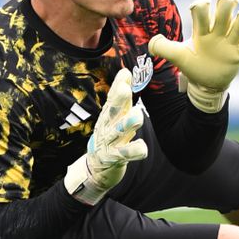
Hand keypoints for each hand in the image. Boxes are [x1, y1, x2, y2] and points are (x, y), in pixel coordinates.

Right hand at [64, 68, 148, 205]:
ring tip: (138, 115)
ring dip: (127, 123)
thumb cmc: (109, 136)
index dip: (118, 85)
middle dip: (119, 100)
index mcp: (108, 116)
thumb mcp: (114, 116)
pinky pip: (124, 154)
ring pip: (118, 132)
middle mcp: (107, 126)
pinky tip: (143, 148)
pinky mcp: (113, 158)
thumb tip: (125, 71)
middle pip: (112, 112)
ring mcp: (109, 142)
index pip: (112, 98)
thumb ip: (120, 97)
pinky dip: (133, 151)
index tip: (125, 73)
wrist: (96, 166)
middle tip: (126, 89)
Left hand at [148, 0, 238, 112]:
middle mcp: (218, 31)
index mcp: (202, 30)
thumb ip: (164, 48)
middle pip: (226, 5)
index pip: (202, 8)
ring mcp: (231, 41)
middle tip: (226, 10)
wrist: (206, 84)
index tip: (197, 10)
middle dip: (227, 2)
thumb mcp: (178, 57)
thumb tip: (151, 44)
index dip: (200, 5)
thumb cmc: (193, 65)